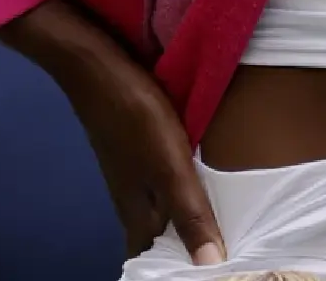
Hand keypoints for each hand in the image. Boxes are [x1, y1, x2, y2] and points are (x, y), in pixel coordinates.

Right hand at [0, 0, 224, 263]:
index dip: (182, 268)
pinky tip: (206, 181)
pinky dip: (184, 190)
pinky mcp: (137, 150)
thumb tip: (210, 265)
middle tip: (230, 248)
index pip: (156, 260)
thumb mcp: (169, 165)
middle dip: (188, 246)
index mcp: (138, 214)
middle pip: (160, 237)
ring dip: (188, 218)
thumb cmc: (133, 115)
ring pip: (162, 210)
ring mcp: (133, 174)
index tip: (218, 269)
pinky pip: (163, 183)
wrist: (95, 65)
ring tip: (228, 220)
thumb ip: (189, 212)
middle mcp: (133, 201)